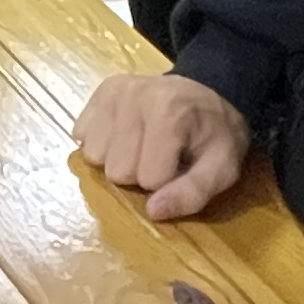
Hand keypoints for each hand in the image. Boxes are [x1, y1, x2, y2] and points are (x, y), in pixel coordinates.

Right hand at [75, 71, 252, 221]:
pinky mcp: (99, 93)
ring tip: (140, 146)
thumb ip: (193, 193)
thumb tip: (152, 212)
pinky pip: (81, 137)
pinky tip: (123, 134)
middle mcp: (134, 97)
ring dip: (116, 160)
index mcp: (169, 114)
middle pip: (117, 171)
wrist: (208, 90)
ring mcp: (112, 93)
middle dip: (138, 174)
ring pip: (94, 156)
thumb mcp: (223, 168)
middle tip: (159, 156)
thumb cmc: (216, 134)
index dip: (166, 181)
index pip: (148, 179)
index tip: (179, 165)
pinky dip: (101, 143)